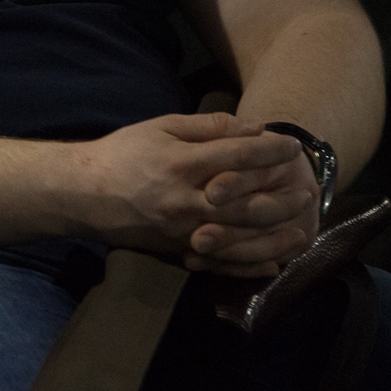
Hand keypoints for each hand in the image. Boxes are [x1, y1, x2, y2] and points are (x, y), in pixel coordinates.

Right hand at [81, 113, 316, 275]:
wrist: (84, 193)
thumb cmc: (123, 152)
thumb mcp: (160, 127)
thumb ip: (206, 126)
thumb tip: (251, 127)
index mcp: (182, 163)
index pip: (239, 155)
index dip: (270, 149)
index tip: (292, 145)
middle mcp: (186, 200)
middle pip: (248, 201)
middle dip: (282, 194)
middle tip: (306, 189)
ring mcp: (183, 230)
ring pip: (242, 237)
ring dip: (277, 234)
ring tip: (301, 228)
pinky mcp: (177, 250)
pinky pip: (221, 263)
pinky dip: (250, 264)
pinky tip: (273, 261)